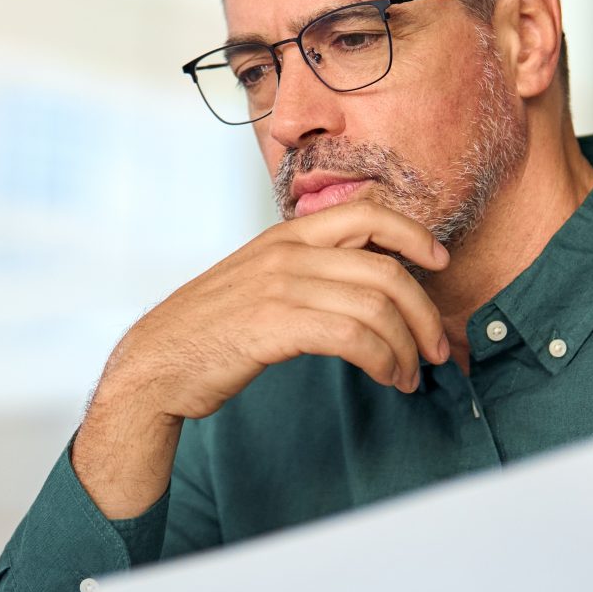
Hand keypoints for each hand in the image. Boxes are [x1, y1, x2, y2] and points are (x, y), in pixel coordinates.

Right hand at [72, 200, 450, 516]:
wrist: (155, 364)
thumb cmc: (208, 331)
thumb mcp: (256, 282)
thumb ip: (302, 273)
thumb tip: (359, 286)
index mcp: (284, 235)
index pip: (366, 213)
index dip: (413, 234)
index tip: (437, 263)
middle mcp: (287, 253)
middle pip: (386, 271)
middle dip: (424, 315)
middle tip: (436, 350)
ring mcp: (280, 287)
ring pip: (377, 307)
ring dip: (407, 348)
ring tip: (411, 376)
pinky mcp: (275, 325)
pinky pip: (355, 338)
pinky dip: (384, 361)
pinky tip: (387, 377)